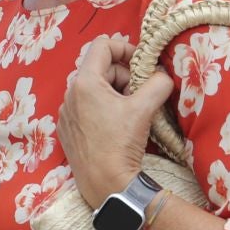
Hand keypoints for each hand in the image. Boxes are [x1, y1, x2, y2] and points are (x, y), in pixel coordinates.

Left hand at [57, 36, 173, 208]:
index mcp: (84, 82)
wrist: (105, 183)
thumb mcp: (144, 109)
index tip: (142, 64)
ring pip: (95, 89)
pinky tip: (116, 126)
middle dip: (125, 77)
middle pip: (101, 69)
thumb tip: (163, 75)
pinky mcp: (67, 130)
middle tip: (142, 94)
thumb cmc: (121, 144)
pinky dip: (103, 109)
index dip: (126, 48)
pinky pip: (86, 108)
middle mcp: (69, 94)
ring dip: (116, 93)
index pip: (103, 45)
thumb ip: (158, 83)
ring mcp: (66, 113)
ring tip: (131, 112)